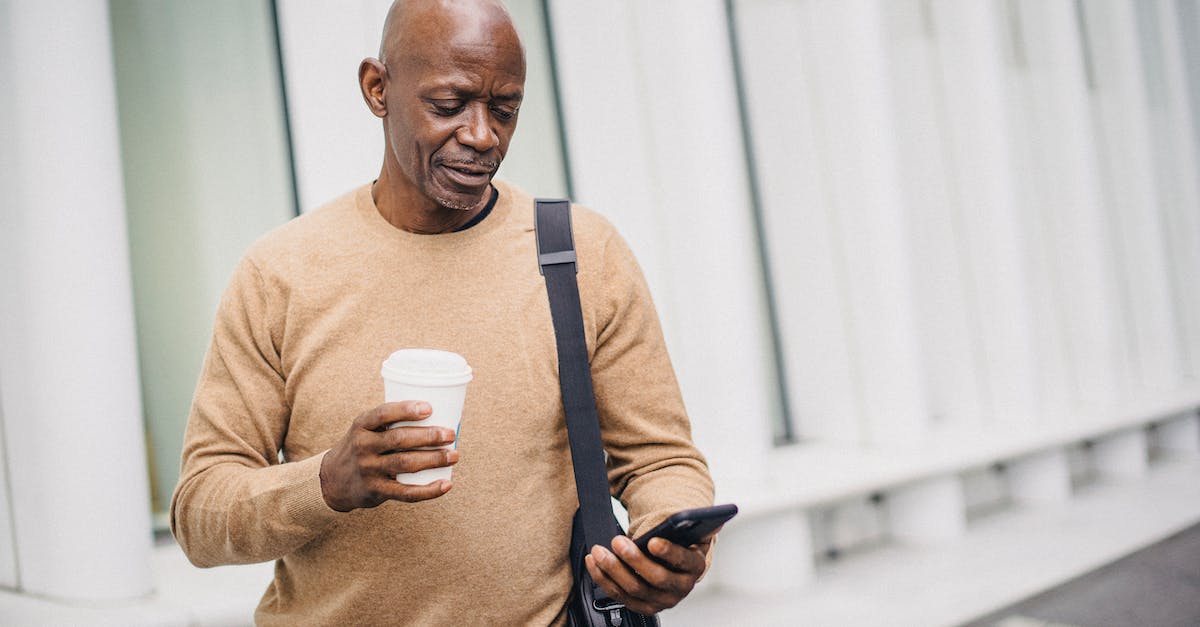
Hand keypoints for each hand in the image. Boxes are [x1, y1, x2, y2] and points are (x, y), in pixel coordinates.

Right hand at [319, 401, 457, 511]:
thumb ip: (391, 423)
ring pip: (406, 463)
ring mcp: (369, 470)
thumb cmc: (362, 447)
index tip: (429, 408)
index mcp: (361, 425)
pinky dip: (429, 490)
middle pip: (399, 439)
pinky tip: (446, 485)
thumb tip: (439, 413)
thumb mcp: (365, 430)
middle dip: (429, 436)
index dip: (407, 410)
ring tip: (454, 456)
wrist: (332, 480)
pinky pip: (406, 492)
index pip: (383, 413)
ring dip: (434, 459)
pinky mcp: (376, 491)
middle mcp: (363, 446)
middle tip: (450, 434)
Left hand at [583, 529, 716, 614]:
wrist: (674, 566)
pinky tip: (594, 562)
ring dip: (613, 569)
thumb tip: (717, 520)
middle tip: (618, 542)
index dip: (668, 552)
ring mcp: (660, 600)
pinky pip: (619, 595)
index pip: (683, 561)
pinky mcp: (642, 606)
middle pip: (655, 578)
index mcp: (694, 567)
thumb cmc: (680, 544)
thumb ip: (700, 524)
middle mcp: (679, 588)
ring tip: (600, 551)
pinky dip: (603, 579)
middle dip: (634, 559)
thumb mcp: (693, 533)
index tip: (652, 541)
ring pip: (634, 588)